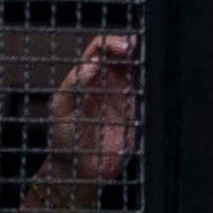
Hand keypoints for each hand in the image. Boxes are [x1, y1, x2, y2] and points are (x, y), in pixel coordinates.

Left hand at [47, 30, 141, 186]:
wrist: (80, 168)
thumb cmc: (65, 138)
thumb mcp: (60, 109)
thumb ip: (72, 85)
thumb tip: (89, 65)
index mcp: (86, 77)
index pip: (99, 51)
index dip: (109, 44)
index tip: (117, 49)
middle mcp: (105, 82)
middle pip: (120, 54)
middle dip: (127, 45)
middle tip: (131, 49)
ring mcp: (122, 96)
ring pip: (135, 68)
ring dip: (140, 58)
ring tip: (143, 56)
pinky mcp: (135, 112)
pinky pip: (145, 91)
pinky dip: (150, 80)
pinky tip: (152, 76)